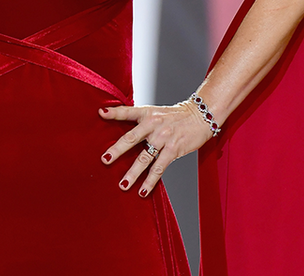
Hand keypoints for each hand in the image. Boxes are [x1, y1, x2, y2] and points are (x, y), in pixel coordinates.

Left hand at [98, 101, 213, 196]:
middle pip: (132, 138)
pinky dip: (150, 181)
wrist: (202, 115)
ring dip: (133, 173)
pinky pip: (159, 168)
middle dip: (117, 150)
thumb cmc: (177, 116)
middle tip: (105, 160)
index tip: (102, 114)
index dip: (115, 113)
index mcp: (148, 113)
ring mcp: (164, 138)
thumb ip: (141, 120)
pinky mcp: (174, 149)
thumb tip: (123, 130)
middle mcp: (154, 124)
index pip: (128, 111)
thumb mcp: (158, 112)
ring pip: (144, 158)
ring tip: (123, 185)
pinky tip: (143, 191)